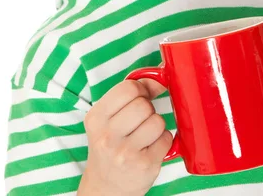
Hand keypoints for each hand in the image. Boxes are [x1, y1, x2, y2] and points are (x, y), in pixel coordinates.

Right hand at [80, 77, 171, 195]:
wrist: (106, 187)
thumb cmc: (110, 145)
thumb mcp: (108, 118)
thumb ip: (130, 94)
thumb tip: (160, 78)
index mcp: (96, 118)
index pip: (127, 88)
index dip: (140, 88)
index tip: (141, 96)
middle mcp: (107, 137)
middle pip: (143, 105)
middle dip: (147, 108)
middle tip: (141, 118)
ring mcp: (126, 154)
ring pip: (157, 120)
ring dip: (156, 124)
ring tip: (145, 134)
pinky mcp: (145, 166)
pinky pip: (166, 138)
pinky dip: (163, 140)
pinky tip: (151, 147)